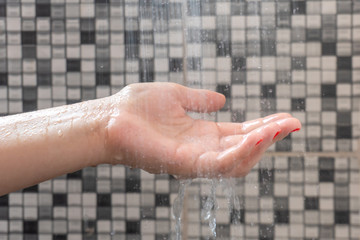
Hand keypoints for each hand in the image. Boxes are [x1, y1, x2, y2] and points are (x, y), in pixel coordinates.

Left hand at [104, 82, 300, 177]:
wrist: (109, 117)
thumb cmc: (136, 107)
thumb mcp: (176, 96)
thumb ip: (200, 100)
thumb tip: (222, 99)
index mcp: (201, 133)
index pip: (239, 133)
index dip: (263, 126)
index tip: (286, 118)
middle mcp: (201, 149)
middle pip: (244, 147)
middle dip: (270, 137)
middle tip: (294, 124)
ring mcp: (194, 159)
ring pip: (237, 160)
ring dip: (262, 145)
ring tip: (282, 128)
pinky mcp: (184, 164)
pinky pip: (220, 162)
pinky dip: (242, 151)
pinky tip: (259, 135)